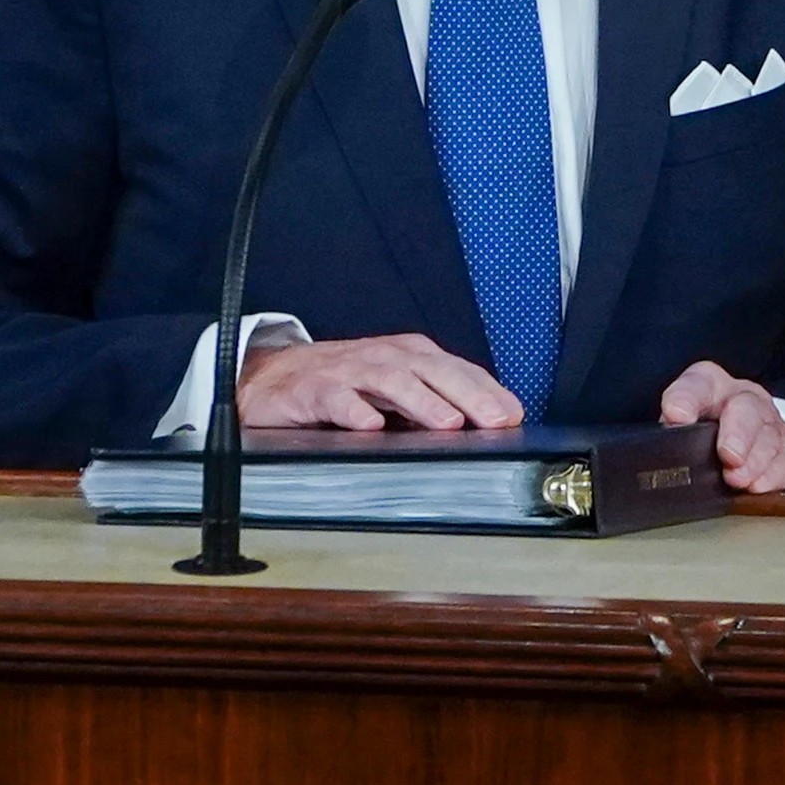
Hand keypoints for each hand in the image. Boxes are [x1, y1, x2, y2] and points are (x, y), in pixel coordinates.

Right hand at [235, 331, 522, 434]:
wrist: (271, 379)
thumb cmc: (341, 384)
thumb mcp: (392, 391)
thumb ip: (431, 405)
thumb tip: (483, 428)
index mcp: (407, 357)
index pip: (455, 370)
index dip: (487, 391)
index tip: (514, 415)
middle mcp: (382, 359)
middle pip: (431, 370)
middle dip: (467, 395)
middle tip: (495, 420)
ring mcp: (347, 372)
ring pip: (390, 380)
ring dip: (421, 401)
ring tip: (447, 423)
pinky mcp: (312, 390)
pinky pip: (335, 398)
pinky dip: (354, 410)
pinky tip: (370, 426)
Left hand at [658, 360, 784, 495]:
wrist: (755, 444)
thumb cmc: (711, 436)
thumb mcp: (686, 428)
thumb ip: (673, 434)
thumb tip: (666, 448)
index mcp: (712, 388)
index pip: (698, 383)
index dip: (686, 398)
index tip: (676, 416)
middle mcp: (746, 400)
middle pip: (747, 407)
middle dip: (738, 433)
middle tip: (729, 456)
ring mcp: (773, 425)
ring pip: (770, 437)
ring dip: (754, 462)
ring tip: (739, 481)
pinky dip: (773, 476)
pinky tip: (760, 486)